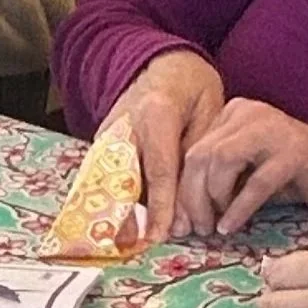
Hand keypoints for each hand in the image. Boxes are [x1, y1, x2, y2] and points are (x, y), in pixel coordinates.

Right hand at [100, 51, 223, 242]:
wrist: (161, 63)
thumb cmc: (192, 87)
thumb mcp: (207, 114)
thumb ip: (197, 157)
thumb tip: (188, 209)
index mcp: (156, 113)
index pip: (159, 169)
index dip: (161, 206)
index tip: (162, 235)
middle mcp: (124, 125)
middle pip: (125, 179)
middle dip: (132, 216)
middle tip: (142, 244)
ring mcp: (107, 133)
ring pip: (108, 180)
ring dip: (118, 211)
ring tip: (127, 240)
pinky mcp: (100, 142)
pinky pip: (104, 176)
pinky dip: (111, 200)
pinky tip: (117, 224)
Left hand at [177, 98, 307, 235]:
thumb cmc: (290, 177)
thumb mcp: (244, 173)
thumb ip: (214, 182)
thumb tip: (177, 218)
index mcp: (233, 112)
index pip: (193, 150)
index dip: (181, 190)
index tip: (179, 224)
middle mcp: (250, 112)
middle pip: (202, 155)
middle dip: (193, 198)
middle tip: (196, 230)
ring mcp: (274, 128)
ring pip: (222, 161)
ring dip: (214, 200)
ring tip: (214, 227)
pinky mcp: (295, 150)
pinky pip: (256, 182)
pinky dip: (239, 209)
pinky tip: (231, 228)